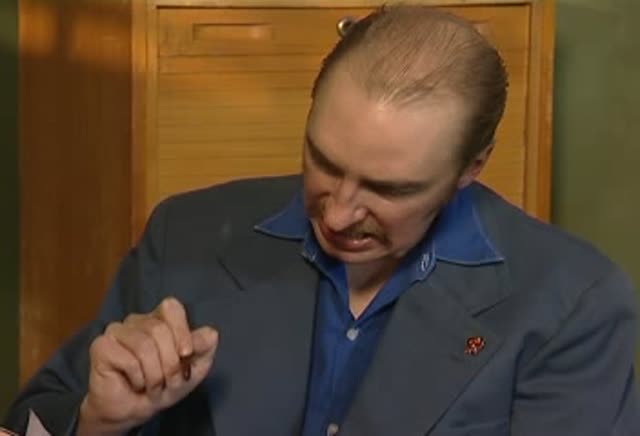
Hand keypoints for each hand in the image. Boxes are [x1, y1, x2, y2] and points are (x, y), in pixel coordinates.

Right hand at [77, 297, 217, 435]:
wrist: (134, 412)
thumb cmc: (163, 387)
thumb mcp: (193, 370)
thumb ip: (203, 349)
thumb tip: (211, 333)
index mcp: (159, 320)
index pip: (171, 307)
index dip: (181, 330)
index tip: (186, 354)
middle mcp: (137, 321)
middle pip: (159, 329)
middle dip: (170, 363)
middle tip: (169, 381)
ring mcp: (117, 331)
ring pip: (144, 345)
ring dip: (154, 374)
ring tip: (153, 386)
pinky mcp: (101, 346)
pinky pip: (127, 359)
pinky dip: (138, 378)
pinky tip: (135, 383)